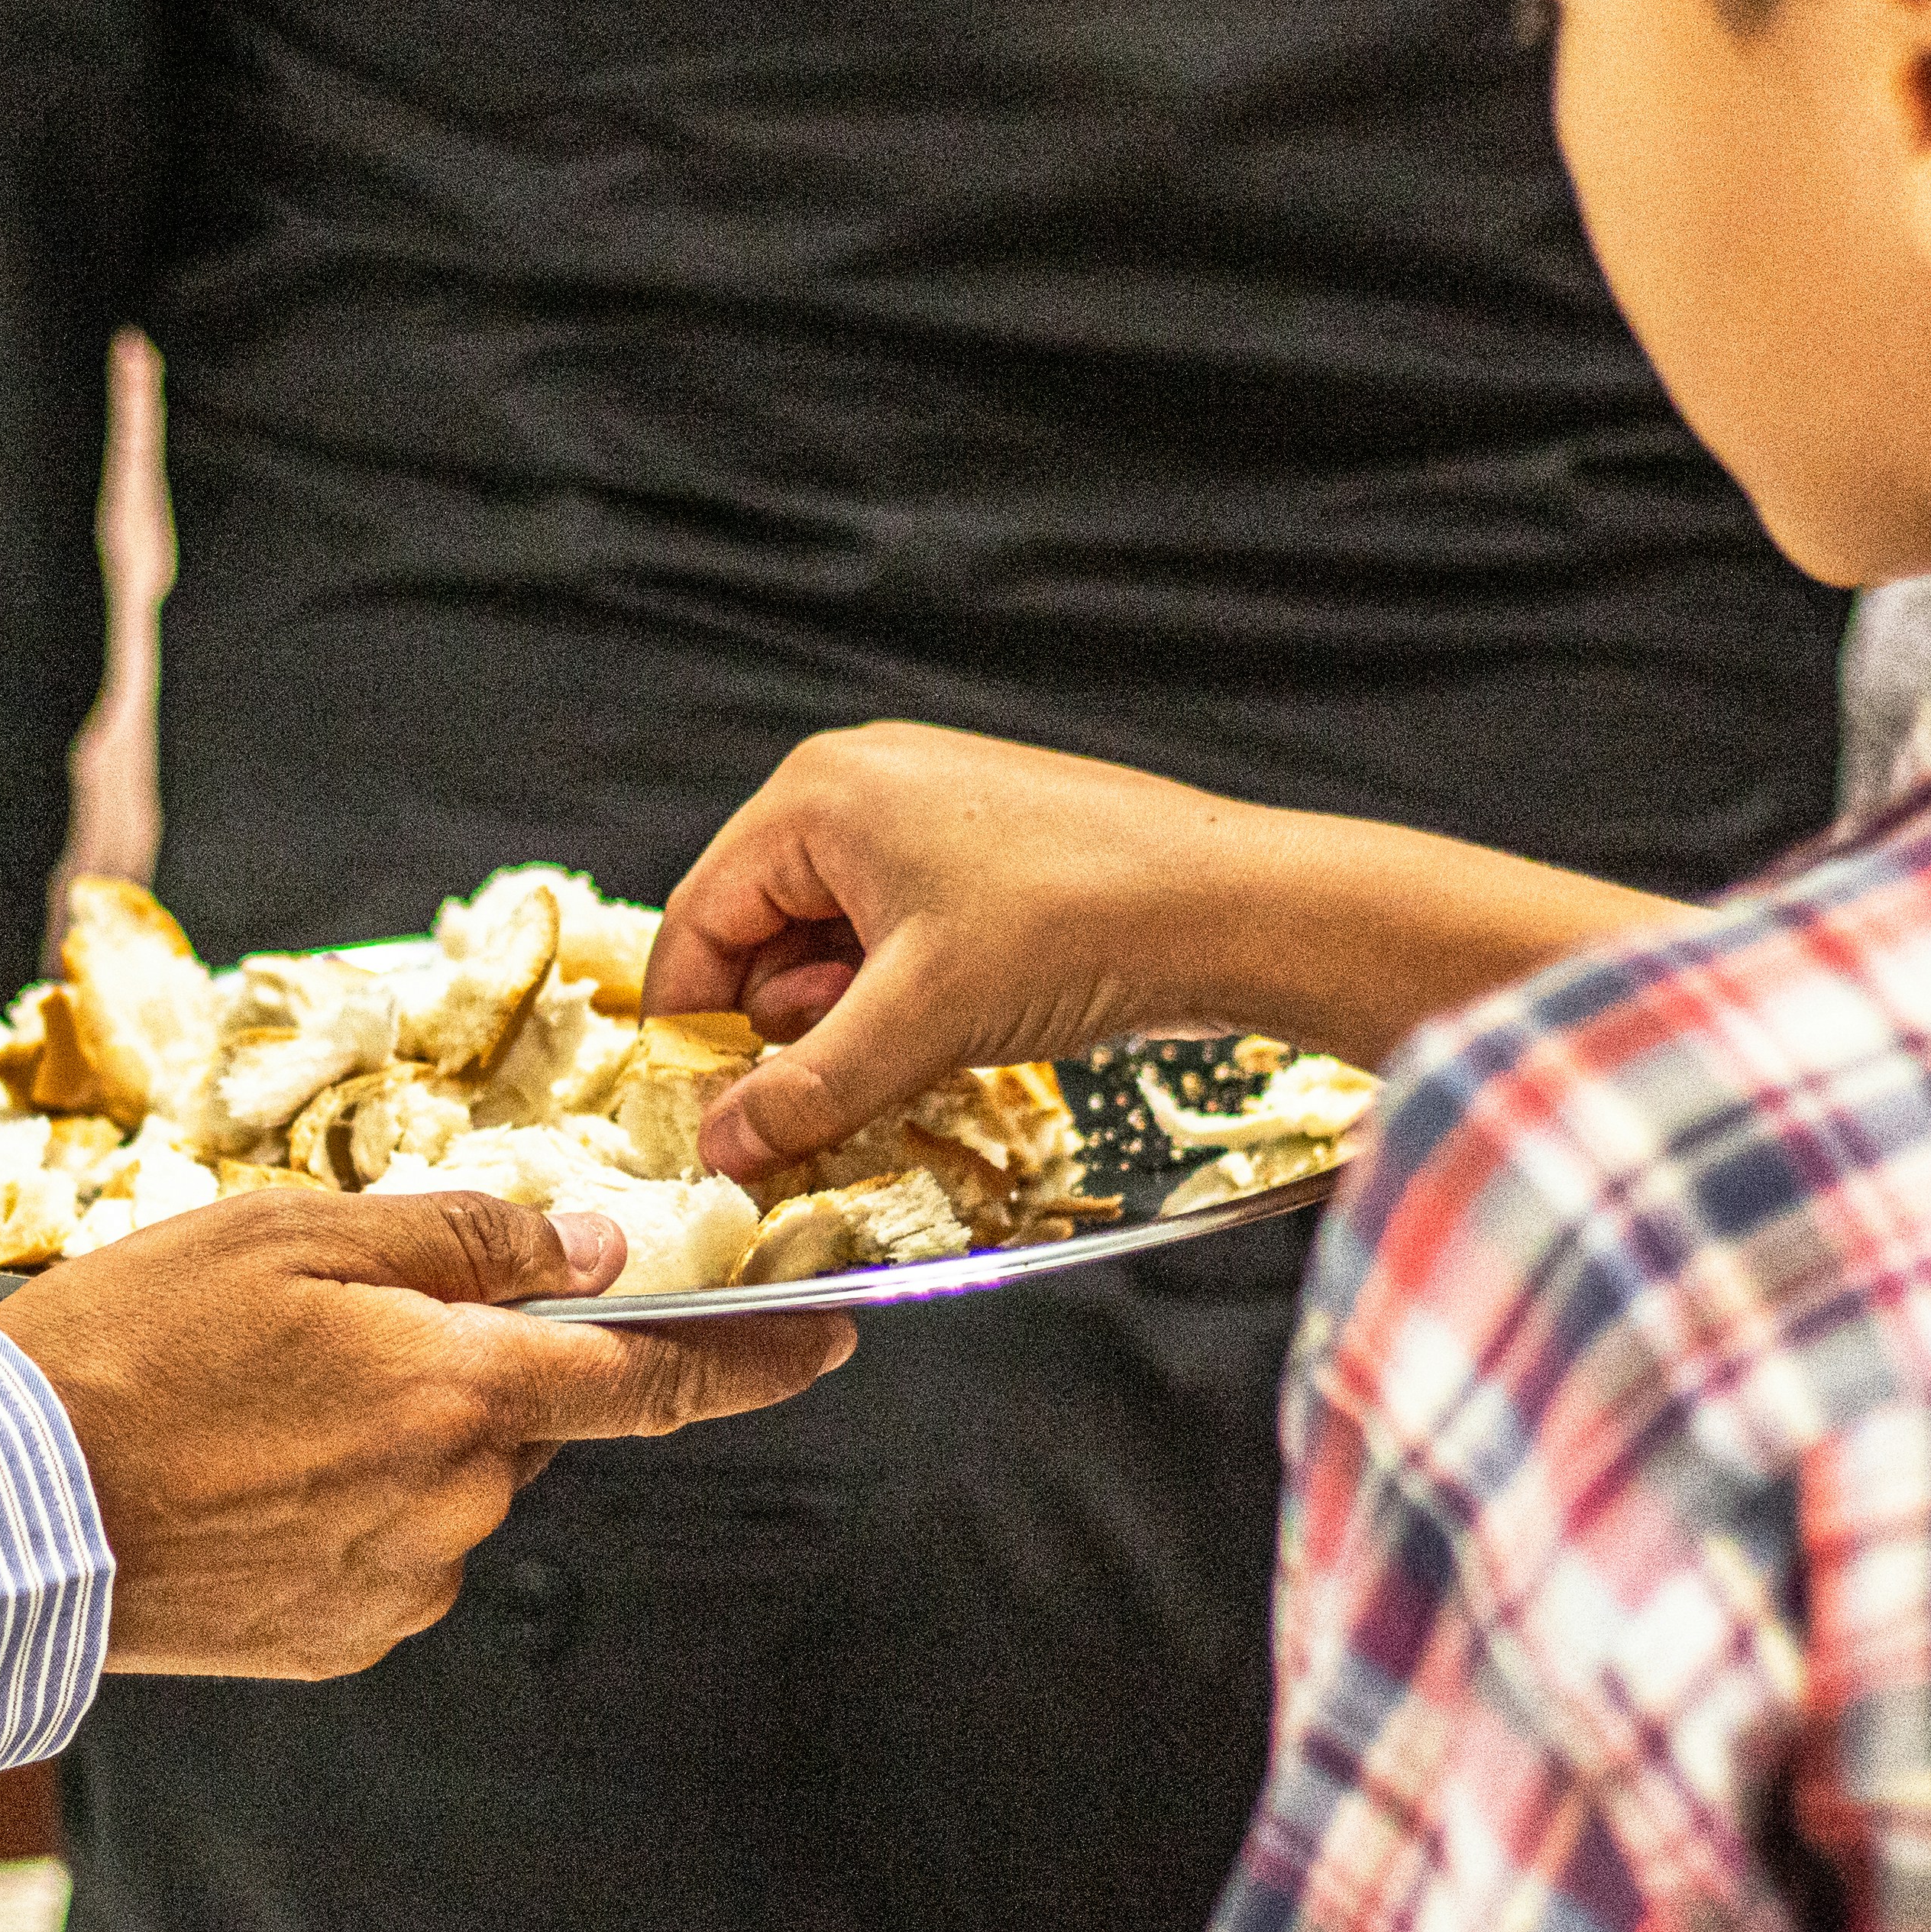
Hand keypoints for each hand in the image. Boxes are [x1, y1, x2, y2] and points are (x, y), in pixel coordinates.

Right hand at [0, 1191, 852, 1677]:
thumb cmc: (129, 1348)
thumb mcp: (293, 1234)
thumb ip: (461, 1241)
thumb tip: (586, 1250)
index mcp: (459, 1392)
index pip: (656, 1376)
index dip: (756, 1357)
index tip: (828, 1337)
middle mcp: (455, 1504)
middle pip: (523, 1420)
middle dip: (461, 1371)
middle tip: (320, 1337)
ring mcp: (400, 1585)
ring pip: (448, 1485)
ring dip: (390, 1438)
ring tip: (251, 1409)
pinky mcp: (339, 1641)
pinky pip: (385, 1552)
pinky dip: (339, 1507)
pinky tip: (242, 1478)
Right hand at [645, 721, 1695, 1180]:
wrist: (1233, 907)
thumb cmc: (1078, 927)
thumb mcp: (919, 1023)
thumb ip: (804, 1090)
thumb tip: (721, 1147)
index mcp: (819, 795)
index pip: (702, 918)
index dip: (697, 1026)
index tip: (705, 1108)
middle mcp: (861, 784)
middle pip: (763, 931)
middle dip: (786, 1023)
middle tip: (827, 1090)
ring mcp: (925, 812)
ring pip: (833, 941)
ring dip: (850, 1017)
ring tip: (911, 1054)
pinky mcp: (979, 851)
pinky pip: (897, 934)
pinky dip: (902, 995)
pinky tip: (948, 1033)